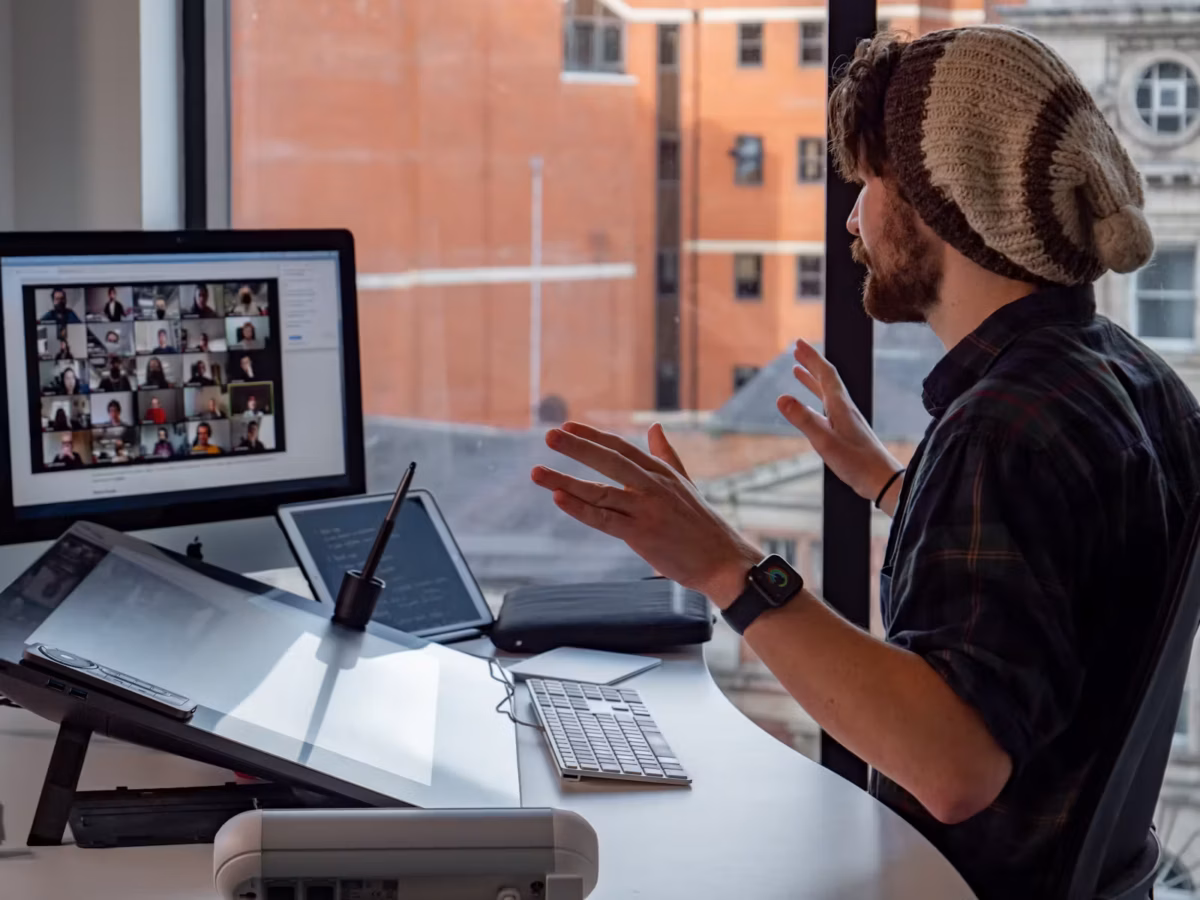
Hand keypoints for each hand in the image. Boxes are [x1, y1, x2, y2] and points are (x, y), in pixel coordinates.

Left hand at [531, 422, 760, 606]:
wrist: (723, 560)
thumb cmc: (703, 525)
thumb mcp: (685, 484)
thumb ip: (666, 455)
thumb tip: (654, 427)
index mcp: (662, 473)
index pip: (621, 448)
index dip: (593, 436)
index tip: (568, 426)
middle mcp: (652, 487)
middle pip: (609, 461)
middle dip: (577, 447)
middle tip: (550, 435)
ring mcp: (646, 510)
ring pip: (600, 492)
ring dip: (566, 481)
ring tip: (538, 472)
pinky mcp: (641, 534)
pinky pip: (604, 520)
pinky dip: (581, 509)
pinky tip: (559, 499)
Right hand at [777, 339, 902, 503]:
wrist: (881, 479)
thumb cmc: (855, 462)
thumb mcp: (823, 441)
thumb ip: (803, 419)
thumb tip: (781, 397)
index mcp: (840, 405)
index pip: (825, 373)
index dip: (812, 357)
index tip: (798, 343)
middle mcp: (844, 408)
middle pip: (826, 378)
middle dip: (811, 363)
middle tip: (797, 349)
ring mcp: (846, 419)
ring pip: (827, 392)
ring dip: (812, 379)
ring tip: (798, 371)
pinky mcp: (847, 431)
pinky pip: (828, 406)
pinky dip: (817, 398)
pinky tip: (812, 405)